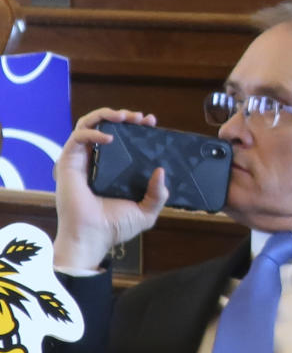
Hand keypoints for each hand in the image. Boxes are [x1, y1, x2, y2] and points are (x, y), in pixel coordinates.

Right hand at [53, 108, 168, 270]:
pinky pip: (77, 138)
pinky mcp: (68, 162)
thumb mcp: (147, 210)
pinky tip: (109, 137)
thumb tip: (162, 172)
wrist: (94, 237)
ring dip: (105, 115)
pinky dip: (93, 132)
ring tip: (123, 116)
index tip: (150, 122)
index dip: (136, 127)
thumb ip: (158, 194)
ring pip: (88, 125)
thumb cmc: (116, 227)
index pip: (124, 139)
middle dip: (123, 116)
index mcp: (114, 169)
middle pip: (106, 126)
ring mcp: (82, 160)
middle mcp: (97, 161)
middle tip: (139, 118)